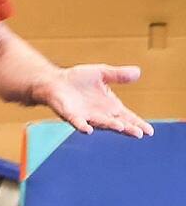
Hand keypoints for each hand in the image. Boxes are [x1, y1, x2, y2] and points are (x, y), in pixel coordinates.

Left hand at [38, 65, 152, 137]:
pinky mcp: (70, 115)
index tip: (150, 131)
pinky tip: (88, 130)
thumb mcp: (102, 73)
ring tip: (121, 127)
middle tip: (140, 133)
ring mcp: (85, 116)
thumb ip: (118, 75)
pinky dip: (82, 126)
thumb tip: (138, 72)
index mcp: (109, 106)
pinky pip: (77, 122)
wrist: (55, 82)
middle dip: (128, 128)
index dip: (138, 123)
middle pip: (117, 123)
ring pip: (100, 123)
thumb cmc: (78, 79)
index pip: (127, 117)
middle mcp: (99, 114)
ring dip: (110, 125)